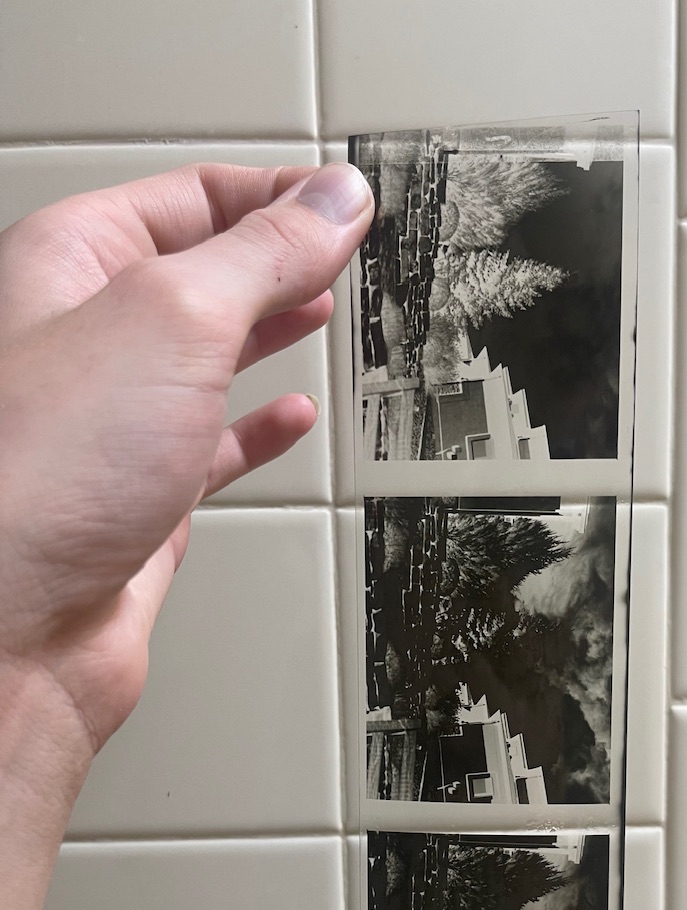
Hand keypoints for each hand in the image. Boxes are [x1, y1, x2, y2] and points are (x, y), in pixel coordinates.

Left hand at [0, 162, 372, 753]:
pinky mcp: (140, 496)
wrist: (11, 630)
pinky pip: (210, 445)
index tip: (342, 200)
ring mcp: (112, 423)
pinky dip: (258, 428)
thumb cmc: (37, 476)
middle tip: (341, 245)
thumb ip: (262, 254)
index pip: (186, 196)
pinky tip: (290, 415)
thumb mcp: (174, 320)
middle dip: (273, 254)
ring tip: (320, 306)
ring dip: (267, 330)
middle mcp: (86, 340)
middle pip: (195, 271)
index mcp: (70, 266)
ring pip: (204, 356)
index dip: (272, 192)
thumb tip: (335, 198)